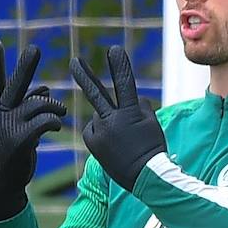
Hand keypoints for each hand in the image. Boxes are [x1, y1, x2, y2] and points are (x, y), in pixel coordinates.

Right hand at [0, 41, 65, 221]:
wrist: (3, 185)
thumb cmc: (12, 155)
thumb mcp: (17, 129)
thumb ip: (28, 107)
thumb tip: (45, 89)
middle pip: (15, 86)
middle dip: (26, 67)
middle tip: (35, 49)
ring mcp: (8, 127)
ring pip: (39, 105)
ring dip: (55, 106)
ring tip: (61, 112)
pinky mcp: (20, 140)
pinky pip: (44, 121)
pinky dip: (54, 120)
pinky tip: (57, 125)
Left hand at [70, 46, 165, 192]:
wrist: (146, 177)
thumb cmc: (153, 149)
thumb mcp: (152, 123)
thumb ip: (139, 106)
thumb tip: (125, 101)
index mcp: (131, 114)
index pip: (125, 84)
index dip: (119, 66)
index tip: (113, 50)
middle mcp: (113, 121)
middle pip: (96, 94)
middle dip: (84, 76)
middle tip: (74, 61)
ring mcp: (101, 133)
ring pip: (101, 116)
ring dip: (108, 121)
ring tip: (121, 140)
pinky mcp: (93, 143)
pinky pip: (94, 129)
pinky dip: (101, 133)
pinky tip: (112, 145)